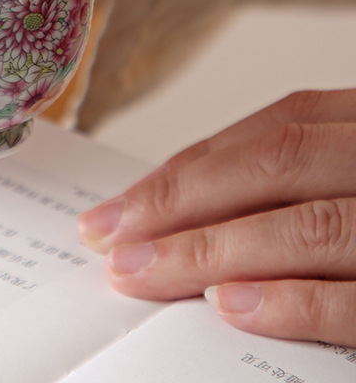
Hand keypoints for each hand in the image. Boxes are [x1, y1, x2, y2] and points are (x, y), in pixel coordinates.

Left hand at [79, 89, 355, 344]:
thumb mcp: (348, 172)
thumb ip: (285, 182)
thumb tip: (176, 212)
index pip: (267, 134)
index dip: (184, 170)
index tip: (117, 207)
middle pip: (272, 166)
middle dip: (177, 202)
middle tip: (108, 241)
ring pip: (307, 226)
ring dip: (211, 249)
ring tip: (143, 273)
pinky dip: (293, 301)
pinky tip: (228, 305)